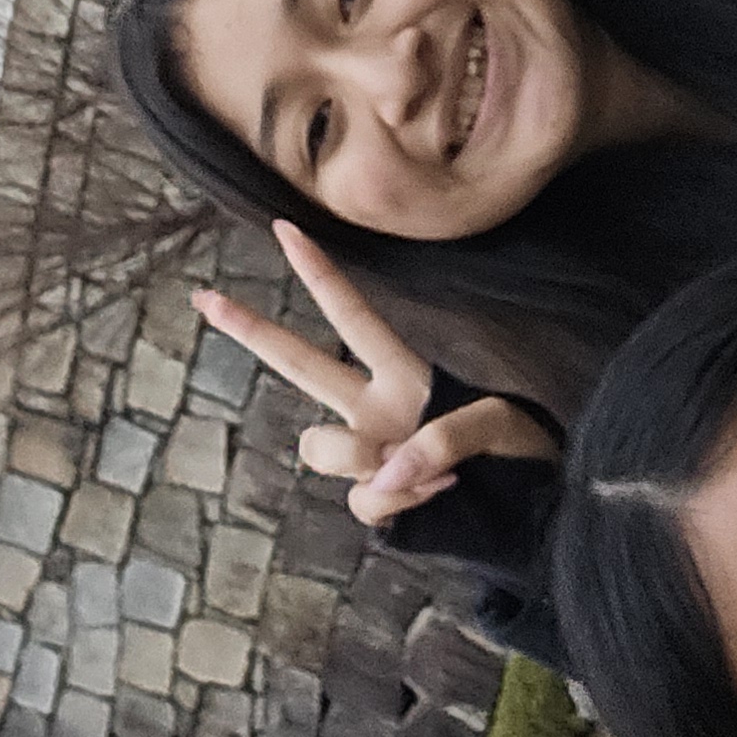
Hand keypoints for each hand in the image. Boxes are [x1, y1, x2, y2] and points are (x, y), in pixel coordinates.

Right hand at [192, 220, 561, 526]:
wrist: (532, 509)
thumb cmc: (521, 450)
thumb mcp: (501, 423)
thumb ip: (443, 437)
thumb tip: (382, 471)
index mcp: (403, 373)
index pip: (353, 316)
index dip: (320, 273)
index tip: (284, 227)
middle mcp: (373, 408)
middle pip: (298, 362)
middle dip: (250, 329)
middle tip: (205, 296)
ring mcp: (367, 454)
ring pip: (320, 446)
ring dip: (363, 458)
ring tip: (422, 470)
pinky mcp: (371, 500)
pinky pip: (361, 501)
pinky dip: (400, 502)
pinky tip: (437, 497)